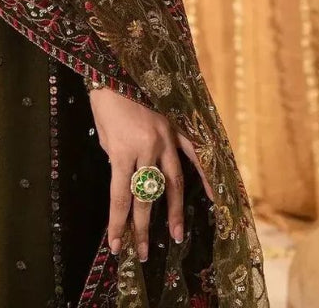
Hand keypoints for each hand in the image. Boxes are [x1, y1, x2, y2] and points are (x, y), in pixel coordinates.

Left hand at [88, 87, 214, 261]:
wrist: (116, 65)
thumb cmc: (104, 100)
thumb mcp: (103, 134)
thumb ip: (118, 159)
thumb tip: (129, 179)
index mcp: (122, 150)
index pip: (120, 196)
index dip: (118, 223)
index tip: (117, 245)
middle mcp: (147, 148)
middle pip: (146, 197)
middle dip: (143, 227)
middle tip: (143, 252)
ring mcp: (165, 139)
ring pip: (173, 183)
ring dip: (175, 212)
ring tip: (177, 235)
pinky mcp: (176, 128)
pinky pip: (194, 155)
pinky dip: (205, 176)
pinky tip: (215, 196)